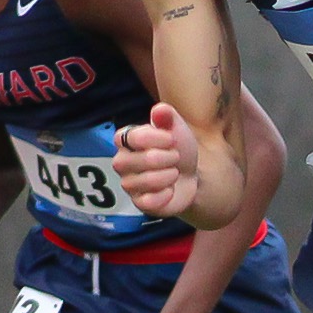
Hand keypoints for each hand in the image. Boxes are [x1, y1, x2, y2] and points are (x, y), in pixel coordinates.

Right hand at [113, 103, 199, 219]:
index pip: (135, 137)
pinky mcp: (138, 203)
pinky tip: (169, 189)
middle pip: (145, 159)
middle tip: (174, 158)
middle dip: (169, 157)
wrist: (191, 176)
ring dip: (170, 175)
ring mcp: (128, 184)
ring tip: (173, 172)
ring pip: (149, 180)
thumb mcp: (176, 128)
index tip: (171, 139)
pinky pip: (150, 201)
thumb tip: (160, 109)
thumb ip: (167, 116)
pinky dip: (166, 194)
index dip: (158, 138)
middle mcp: (121, 162)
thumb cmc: (177, 148)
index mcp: (126, 140)